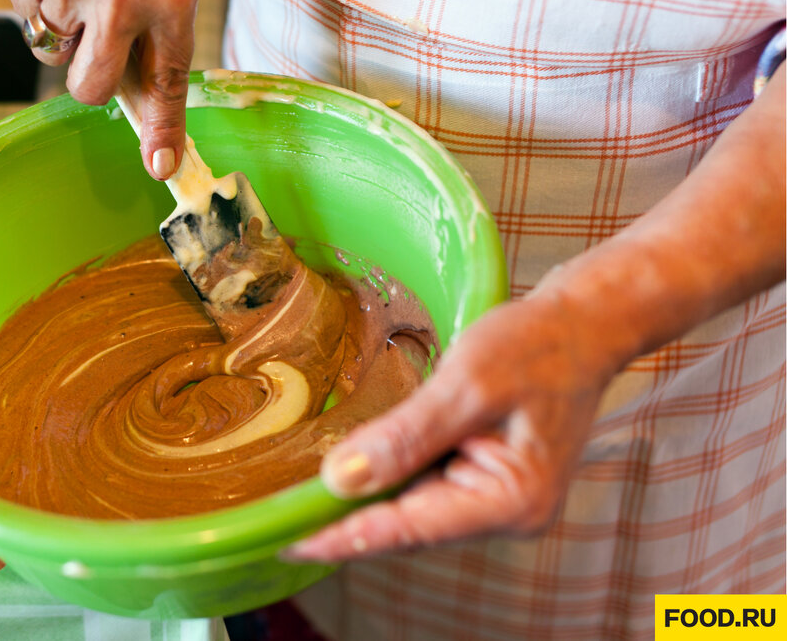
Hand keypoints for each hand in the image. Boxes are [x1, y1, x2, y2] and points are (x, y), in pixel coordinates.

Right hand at [1, 0, 203, 179]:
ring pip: (51, 48)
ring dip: (63, 23)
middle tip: (94, 46)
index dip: (162, 129)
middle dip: (91, 79)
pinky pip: (24, 7)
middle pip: (92, 86)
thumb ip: (160, 18)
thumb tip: (136, 78)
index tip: (160, 166)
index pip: (167, 80)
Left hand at [285, 289, 614, 560]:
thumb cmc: (538, 345)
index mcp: (512, 500)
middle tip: (283, 525)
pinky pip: (430, 487)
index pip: (409, 528)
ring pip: (417, 509)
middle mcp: (510, 514)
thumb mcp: (465, 383)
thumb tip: (343, 478)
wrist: (584, 324)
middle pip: (411, 525)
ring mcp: (502, 500)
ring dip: (369, 501)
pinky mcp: (491, 479)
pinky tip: (358, 471)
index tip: (292, 544)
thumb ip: (405, 435)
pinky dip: (393, 479)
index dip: (345, 538)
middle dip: (350, 523)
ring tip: (307, 504)